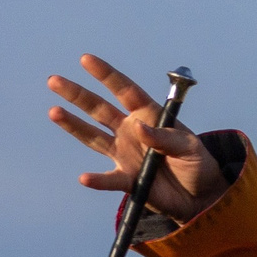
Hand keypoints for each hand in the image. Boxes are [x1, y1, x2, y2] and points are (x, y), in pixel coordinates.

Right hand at [47, 54, 225, 222]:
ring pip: (94, 137)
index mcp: (148, 116)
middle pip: (99, 109)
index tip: (86, 59)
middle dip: (77, 95)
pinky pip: (109, 179)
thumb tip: (139, 128)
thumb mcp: (190, 148)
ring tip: (54, 112)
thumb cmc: (198, 164)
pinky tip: (85, 178)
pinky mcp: (127, 179)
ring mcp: (125, 154)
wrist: (202, 197)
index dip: (106, 75)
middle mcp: (130, 131)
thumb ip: (166, 138)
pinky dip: (98, 180)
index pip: (125, 90)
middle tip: (54, 80)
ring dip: (74, 126)